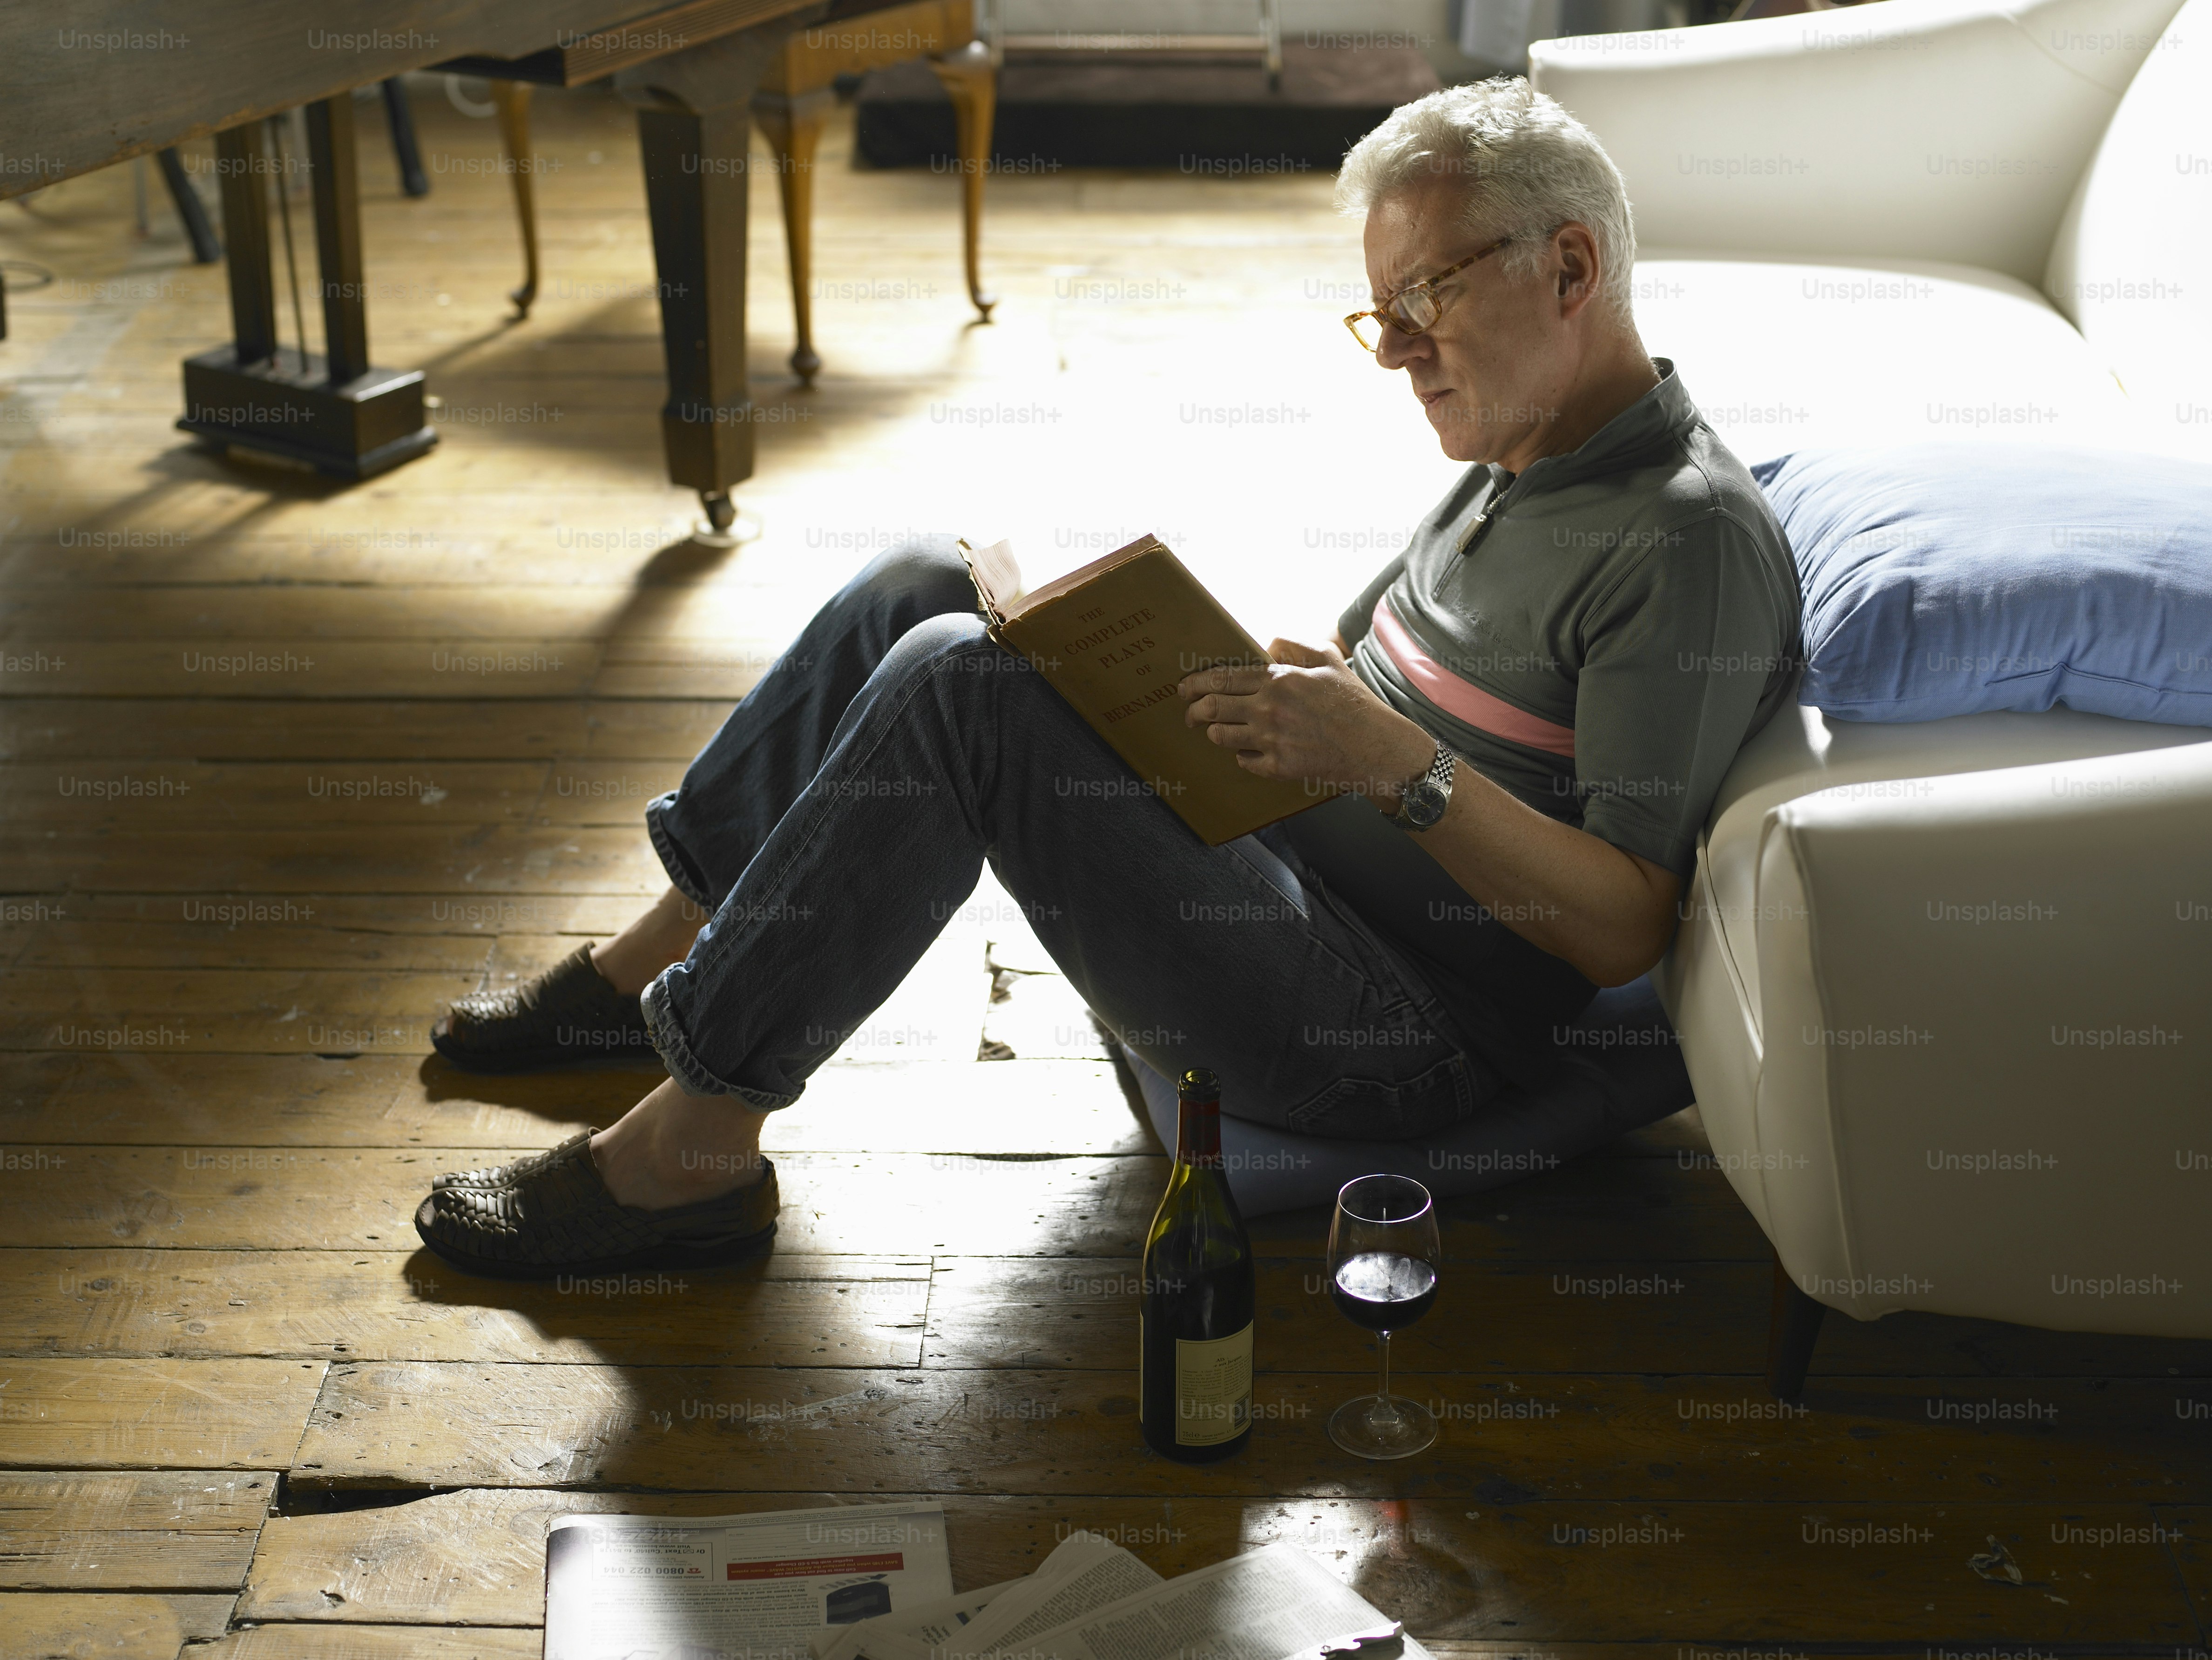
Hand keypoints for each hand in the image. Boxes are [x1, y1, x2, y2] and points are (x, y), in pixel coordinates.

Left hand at [1178, 638, 1435, 801]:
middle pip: (1211, 708)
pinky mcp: (1278, 767)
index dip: (1196, 683)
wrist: (1376, 747)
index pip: (1222, 678)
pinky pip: (1243, 761)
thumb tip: (1264, 646)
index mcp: (1278, 679)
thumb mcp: (1328, 658)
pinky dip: (1241, 755)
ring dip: (1214, 732)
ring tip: (1216, 730)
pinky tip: (1249, 750)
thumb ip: (1293, 644)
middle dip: (1192, 710)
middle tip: (1189, 712)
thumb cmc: (1354, 701)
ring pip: (1221, 736)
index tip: (1185, 687)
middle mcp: (1269, 709)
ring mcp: (1272, 741)